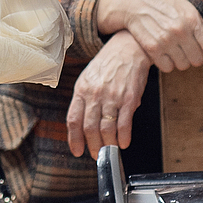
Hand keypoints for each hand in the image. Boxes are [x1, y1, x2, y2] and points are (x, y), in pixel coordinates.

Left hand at [67, 32, 149, 157]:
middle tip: (97, 155)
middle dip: (93, 146)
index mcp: (81, 89)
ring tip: (110, 151)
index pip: (73, 119)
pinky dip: (123, 137)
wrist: (129, 47)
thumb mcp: (89, 77)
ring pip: (106, 129)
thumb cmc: (109, 63)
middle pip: (89, 128)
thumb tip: (84, 124)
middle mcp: (94, 94)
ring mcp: (112, 96)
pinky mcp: (129, 98)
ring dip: (108, 145)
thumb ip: (85, 99)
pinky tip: (124, 142)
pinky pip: (124, 123)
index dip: (74, 139)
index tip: (77, 150)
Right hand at [97, 0, 202, 72]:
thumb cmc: (163, 5)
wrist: (134, 1)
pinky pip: (167, 67)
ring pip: (183, 65)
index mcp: (191, 19)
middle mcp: (180, 30)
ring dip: (180, 61)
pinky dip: (167, 63)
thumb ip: (200, 27)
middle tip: (188, 51)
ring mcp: (165, 40)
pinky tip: (164, 53)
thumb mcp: (185, 9)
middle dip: (195, 57)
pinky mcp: (152, 48)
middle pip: (197, 60)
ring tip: (174, 50)